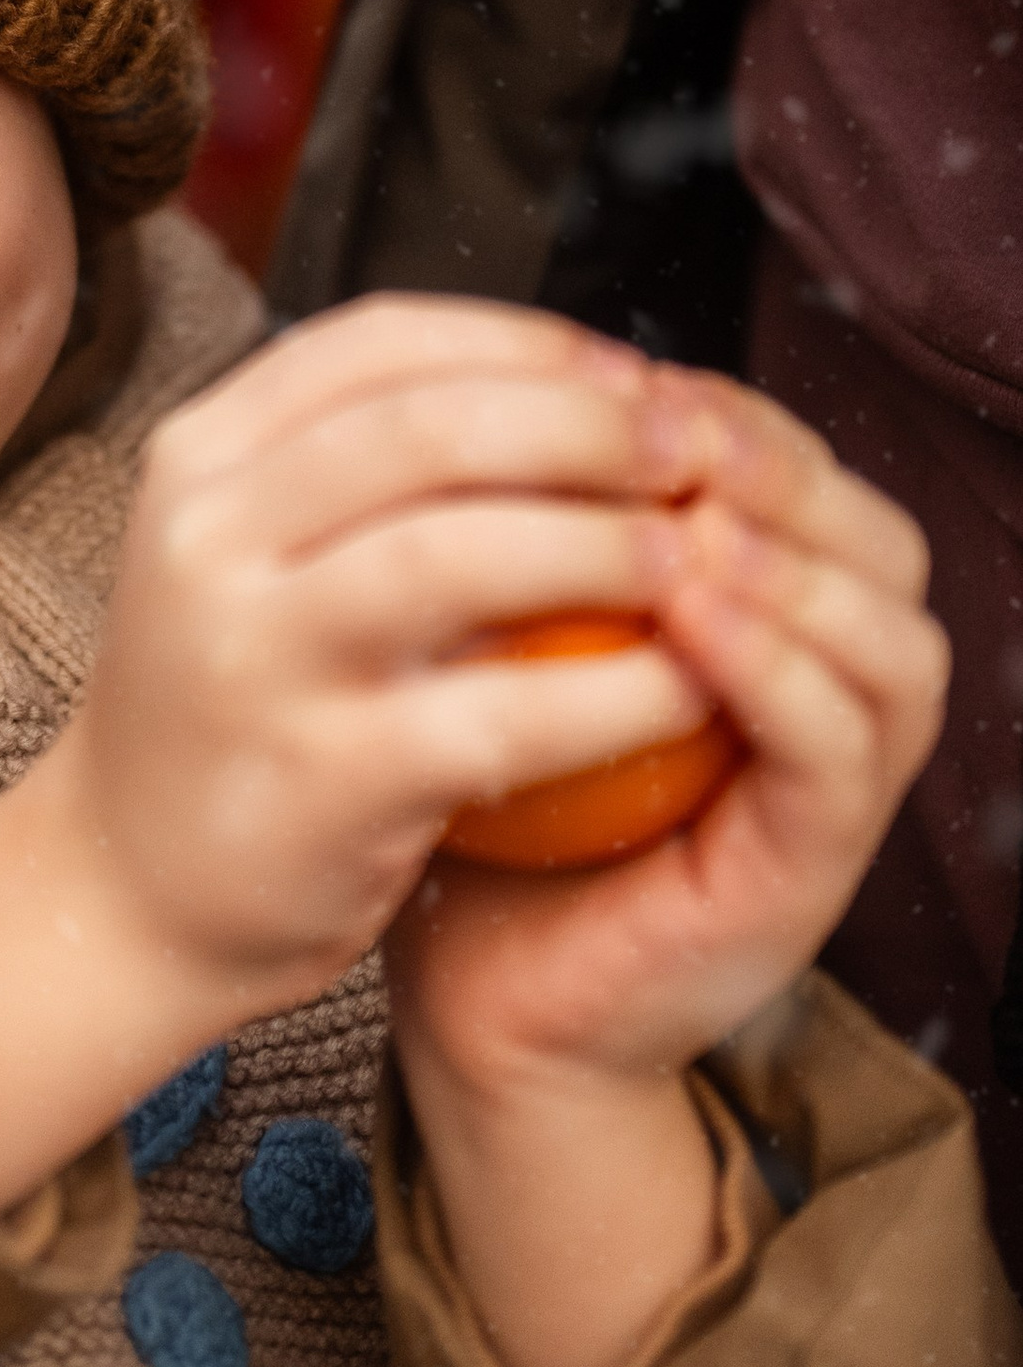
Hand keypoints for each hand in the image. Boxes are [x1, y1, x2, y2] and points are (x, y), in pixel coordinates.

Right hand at [0, 298, 720, 1215]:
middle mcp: (207, 536)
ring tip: (702, 556)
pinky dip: (615, 693)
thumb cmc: (232, 700)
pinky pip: (500, 712)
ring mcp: (251, 656)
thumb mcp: (253, 549)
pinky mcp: (317, 777)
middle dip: (591, 425)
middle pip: (431, 427)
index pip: (382, 341)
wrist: (128, 886)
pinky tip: (689, 689)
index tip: (634, 375)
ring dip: (611, 544)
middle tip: (698, 451)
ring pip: (462, 554)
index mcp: (200, 454)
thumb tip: (581, 385)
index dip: (531, 342)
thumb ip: (367, 468)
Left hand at [386, 372, 938, 1366]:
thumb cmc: (477, 798)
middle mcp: (830, 698)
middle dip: (780, 469)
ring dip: (795, 565)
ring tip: (688, 522)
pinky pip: (837, 750)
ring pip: (895, 640)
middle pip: (879, 541)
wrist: (472, 993)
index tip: (623, 377)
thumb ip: (531, 528)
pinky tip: (693, 616)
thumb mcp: (498, 637)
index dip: (731, 412)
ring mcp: (836, 790)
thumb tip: (484, 374)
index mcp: (768, 626)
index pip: (804, 477)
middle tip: (669, 431)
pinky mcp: (812, 870)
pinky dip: (779, 671)